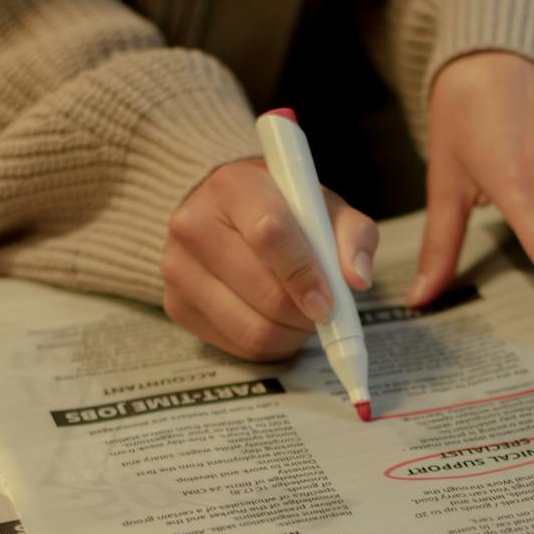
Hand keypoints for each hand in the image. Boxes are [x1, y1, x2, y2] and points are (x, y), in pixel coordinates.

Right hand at [161, 158, 377, 361]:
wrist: (224, 214)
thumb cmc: (283, 209)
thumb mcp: (323, 206)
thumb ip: (352, 235)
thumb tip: (357, 279)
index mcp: (233, 186)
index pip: (270, 235)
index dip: (305, 274)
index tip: (329, 302)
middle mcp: (194, 224)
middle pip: (264, 291)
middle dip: (305, 314)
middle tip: (324, 312)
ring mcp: (177, 268)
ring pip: (251, 328)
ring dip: (290, 335)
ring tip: (302, 317)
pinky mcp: (175, 305)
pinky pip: (236, 347)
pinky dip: (269, 345)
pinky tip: (275, 322)